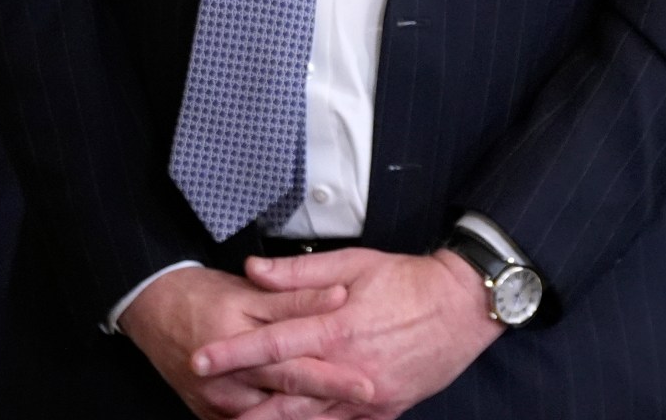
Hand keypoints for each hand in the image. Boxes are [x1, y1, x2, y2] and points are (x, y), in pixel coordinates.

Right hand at [119, 266, 359, 418]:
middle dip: (327, 407)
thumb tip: (338, 296)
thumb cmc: (203, 296)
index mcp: (237, 344)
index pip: (292, 367)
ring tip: (342, 416)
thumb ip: (295, 296)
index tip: (366, 384)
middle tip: (366, 401)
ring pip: (268, 419)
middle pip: (285, 402)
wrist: (151, 310)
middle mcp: (226, 382)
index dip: (331, 378)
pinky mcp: (210, 415)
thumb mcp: (248, 290)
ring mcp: (217, 404)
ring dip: (305, 419)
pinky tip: (308, 419)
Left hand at [191, 248, 501, 418]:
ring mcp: (368, 394)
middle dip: (241, 403)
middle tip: (206, 401)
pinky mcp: (384, 409)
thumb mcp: (355, 262)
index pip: (273, 343)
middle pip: (284, 392)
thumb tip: (254, 270)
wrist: (464, 306)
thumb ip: (300, 272)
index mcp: (337, 327)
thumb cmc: (409, 279)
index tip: (201, 359)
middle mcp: (348, 367)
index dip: (233, 353)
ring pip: (309, 419)